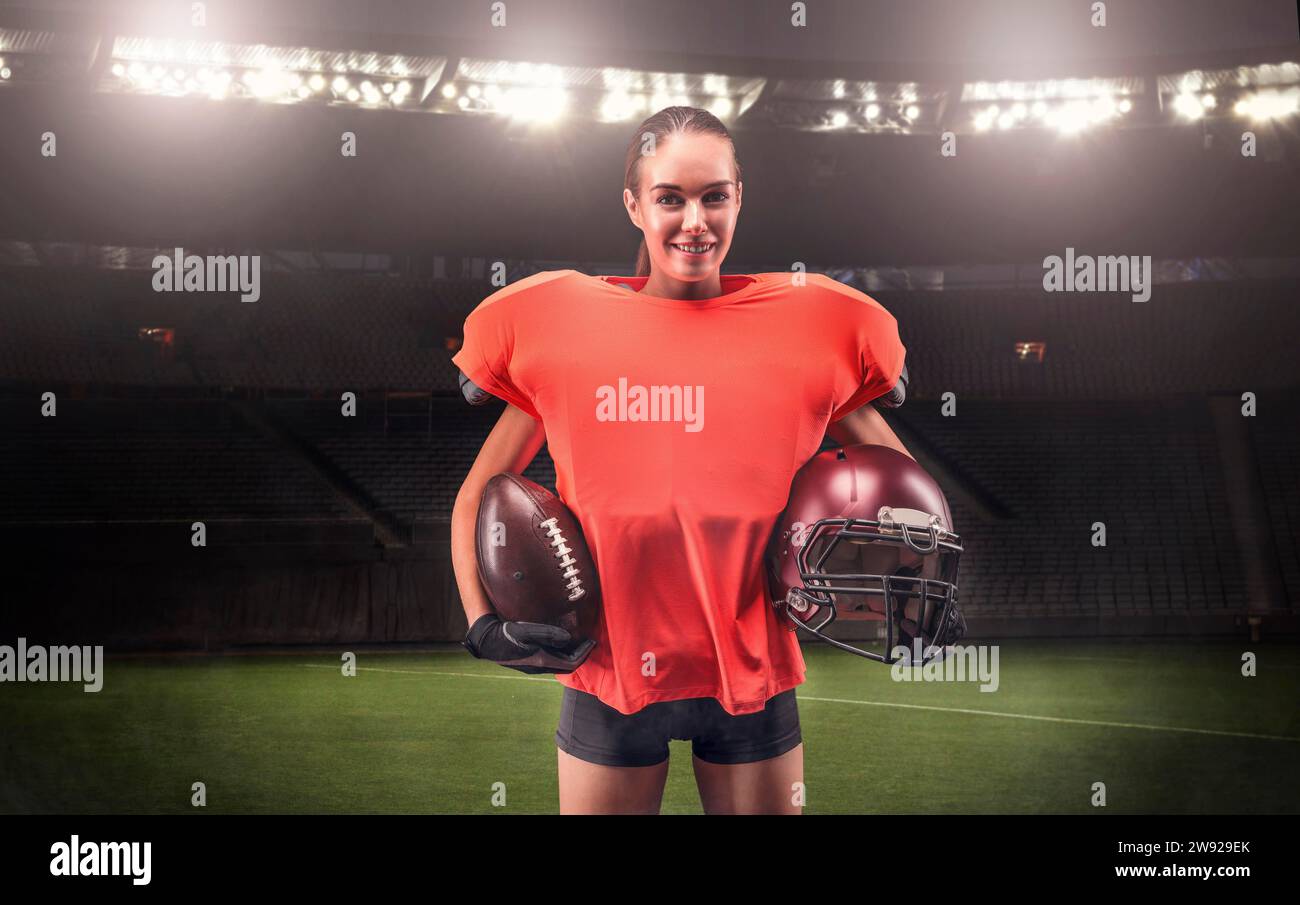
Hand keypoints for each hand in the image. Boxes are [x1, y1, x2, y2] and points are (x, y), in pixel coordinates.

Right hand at [462, 613, 594, 674]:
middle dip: (580, 655)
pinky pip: (551, 661)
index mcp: (542, 661)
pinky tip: (560, 642)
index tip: (592, 642)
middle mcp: (540, 667)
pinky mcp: (530, 662)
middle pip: (568, 666)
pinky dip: (561, 653)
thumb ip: (548, 633)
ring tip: (577, 641)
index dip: (585, 654)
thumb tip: (568, 637)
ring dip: (570, 654)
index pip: (572, 663)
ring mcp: (534, 667)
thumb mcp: (526, 631)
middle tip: (588, 642)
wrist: (487, 641)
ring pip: (559, 664)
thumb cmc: (506, 635)